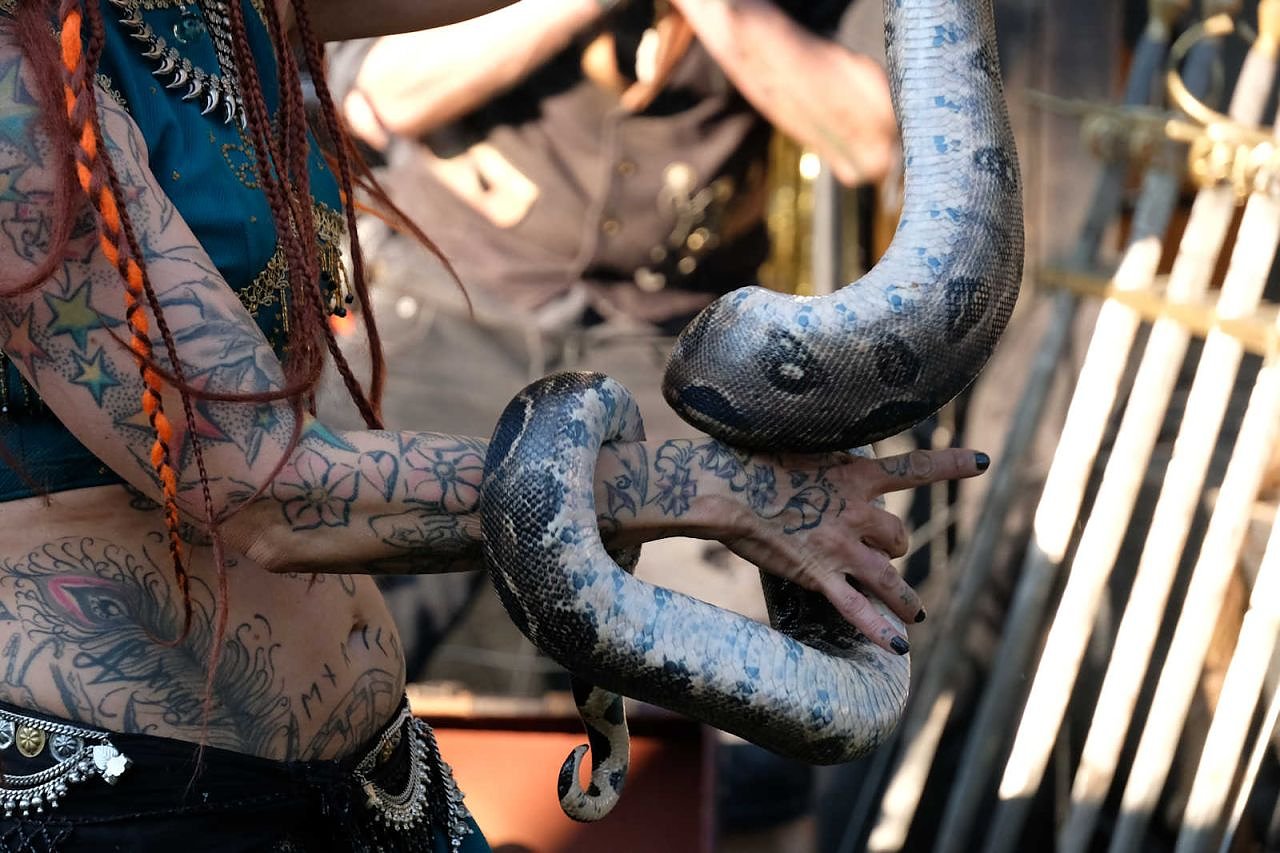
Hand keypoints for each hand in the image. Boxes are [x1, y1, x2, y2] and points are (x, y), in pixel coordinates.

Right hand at [710, 447, 988, 653]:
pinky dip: (878, 629)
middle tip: (875, 551)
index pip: (915, 469)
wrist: (726, 489)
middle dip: (892, 546)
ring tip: (916, 613)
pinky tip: (897, 647)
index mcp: (856, 476)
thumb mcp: (804, 448)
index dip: (951, 465)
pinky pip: (857, 608)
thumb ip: (829, 461)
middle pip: (898, 537)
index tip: (982, 462)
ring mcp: (841, 547)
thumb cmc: (754, 460)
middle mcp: (858, 513)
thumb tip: (836, 460)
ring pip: (891, 579)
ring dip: (905, 598)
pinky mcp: (820, 575)